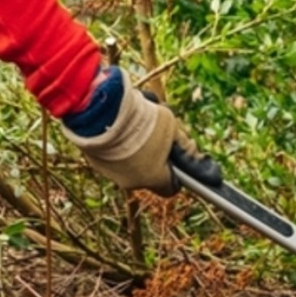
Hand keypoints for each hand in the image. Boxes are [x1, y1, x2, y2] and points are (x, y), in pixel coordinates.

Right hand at [61, 69, 194, 195]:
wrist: (102, 109)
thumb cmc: (141, 119)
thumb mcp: (171, 126)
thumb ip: (185, 145)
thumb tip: (200, 160)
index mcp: (154, 178)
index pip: (171, 187)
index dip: (176, 172)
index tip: (175, 158)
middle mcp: (131, 183)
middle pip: (149, 174)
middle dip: (153, 156)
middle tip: (153, 134)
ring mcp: (110, 173)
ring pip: (128, 165)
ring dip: (133, 150)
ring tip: (133, 125)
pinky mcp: (95, 161)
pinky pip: (111, 157)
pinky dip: (116, 145)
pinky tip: (117, 126)